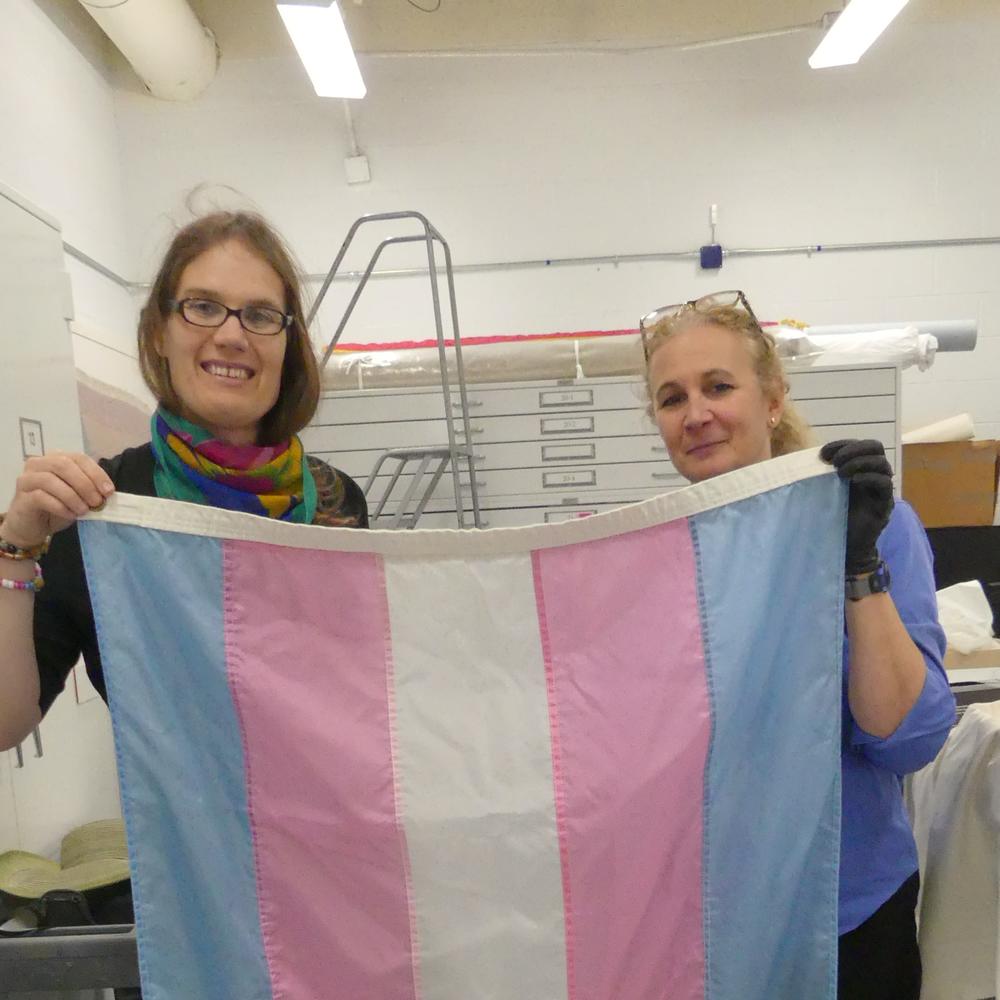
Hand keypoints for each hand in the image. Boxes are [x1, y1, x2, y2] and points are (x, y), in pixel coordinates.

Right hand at [1, 453, 114, 549]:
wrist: (32, 527)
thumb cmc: (57, 508)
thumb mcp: (78, 496)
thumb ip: (90, 490)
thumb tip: (107, 493)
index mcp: (56, 458)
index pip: (79, 458)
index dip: (96, 473)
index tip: (109, 491)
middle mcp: (39, 463)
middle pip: (64, 465)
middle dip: (85, 484)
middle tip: (97, 502)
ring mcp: (27, 478)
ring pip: (51, 480)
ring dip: (73, 497)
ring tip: (84, 511)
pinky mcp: (21, 496)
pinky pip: (41, 497)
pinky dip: (60, 506)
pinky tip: (70, 515)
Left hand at [819, 439, 893, 574]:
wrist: (843, 546)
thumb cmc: (830, 517)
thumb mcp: (821, 490)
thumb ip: (819, 473)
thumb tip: (801, 458)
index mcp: (859, 468)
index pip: (860, 444)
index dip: (843, 444)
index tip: (823, 454)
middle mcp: (873, 475)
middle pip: (875, 447)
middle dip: (854, 449)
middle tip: (835, 462)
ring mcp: (880, 489)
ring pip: (882, 463)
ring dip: (860, 462)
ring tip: (841, 472)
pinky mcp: (884, 504)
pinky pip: (884, 484)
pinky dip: (869, 478)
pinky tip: (853, 481)